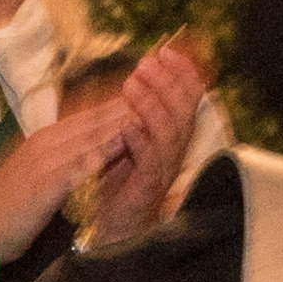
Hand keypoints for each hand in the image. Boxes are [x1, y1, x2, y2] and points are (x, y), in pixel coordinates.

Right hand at [0, 94, 138, 266]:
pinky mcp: (44, 183)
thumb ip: (65, 163)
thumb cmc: (5, 209)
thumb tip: (93, 156)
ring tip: (154, 110)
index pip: (93, 117)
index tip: (155, 94)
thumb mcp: (39, 178)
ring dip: (122, 122)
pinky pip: (79, 164)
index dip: (124, 105)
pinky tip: (124, 146)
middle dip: (131, 105)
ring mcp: (46, 160)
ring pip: (91, 135)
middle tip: (165, 91)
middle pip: (97, 120)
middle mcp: (48, 143)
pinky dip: (103, 153)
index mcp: (48, 140)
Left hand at [83, 40, 209, 242]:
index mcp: (166, 140)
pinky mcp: (143, 195)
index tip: (167, 51)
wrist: (98, 231)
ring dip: (152, 107)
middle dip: (168, 85)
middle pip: (183, 116)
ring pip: (170, 138)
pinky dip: (140, 142)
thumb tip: (135, 73)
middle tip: (149, 63)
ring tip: (133, 86)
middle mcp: (169, 157)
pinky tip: (128, 125)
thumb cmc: (108, 186)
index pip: (184, 102)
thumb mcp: (120, 140)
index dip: (180, 75)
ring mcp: (159, 177)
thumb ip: (129, 111)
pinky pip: (150, 166)